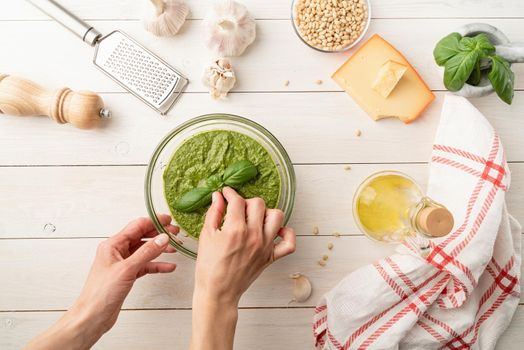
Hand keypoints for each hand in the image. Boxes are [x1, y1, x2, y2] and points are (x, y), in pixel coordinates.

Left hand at [25, 215, 178, 349]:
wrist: (93, 316)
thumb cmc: (101, 293)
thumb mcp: (127, 269)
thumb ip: (146, 252)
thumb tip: (162, 238)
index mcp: (112, 245)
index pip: (137, 226)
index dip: (154, 222)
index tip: (169, 220)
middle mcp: (117, 251)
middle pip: (142, 237)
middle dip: (159, 234)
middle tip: (175, 233)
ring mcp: (123, 263)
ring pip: (145, 251)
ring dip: (160, 249)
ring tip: (174, 248)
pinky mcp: (127, 275)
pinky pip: (145, 265)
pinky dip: (157, 265)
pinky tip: (168, 266)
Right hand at [190, 188, 295, 349]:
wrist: (218, 292)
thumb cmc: (209, 267)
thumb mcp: (206, 236)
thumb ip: (213, 213)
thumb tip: (218, 197)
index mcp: (235, 229)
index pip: (237, 201)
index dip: (230, 193)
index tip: (226, 193)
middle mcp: (254, 235)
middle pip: (258, 204)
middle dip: (246, 201)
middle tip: (237, 207)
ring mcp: (265, 246)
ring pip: (277, 216)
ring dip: (266, 212)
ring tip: (255, 217)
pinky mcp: (271, 257)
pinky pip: (289, 243)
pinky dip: (286, 234)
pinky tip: (275, 231)